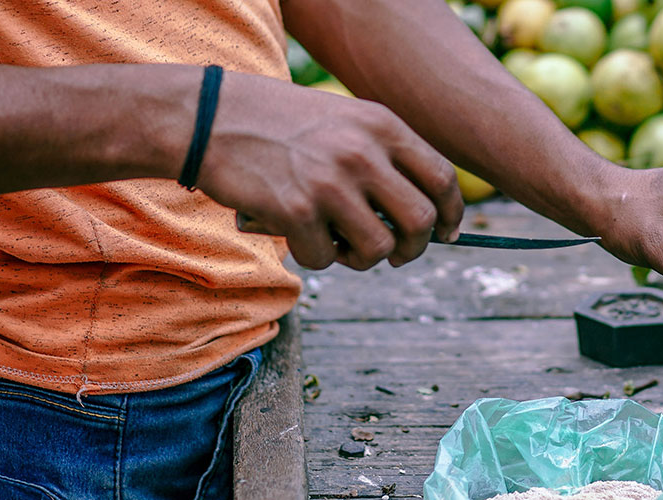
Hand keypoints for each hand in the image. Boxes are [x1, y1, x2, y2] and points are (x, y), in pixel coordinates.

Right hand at [194, 73, 463, 269]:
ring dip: (363, 259)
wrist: (210, 117)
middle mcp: (363, 152)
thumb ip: (383, 154)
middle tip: (396, 254)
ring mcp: (331, 182)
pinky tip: (299, 235)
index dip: (452, 214)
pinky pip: (326, 258)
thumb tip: (423, 211)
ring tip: (341, 245)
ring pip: (378, 248)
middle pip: (421, 220)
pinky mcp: (296, 210)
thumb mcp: (343, 119)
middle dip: (414, 247)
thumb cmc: (278, 123)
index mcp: (381, 125)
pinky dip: (316, 257)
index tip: (447, 234)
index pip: (442, 178)